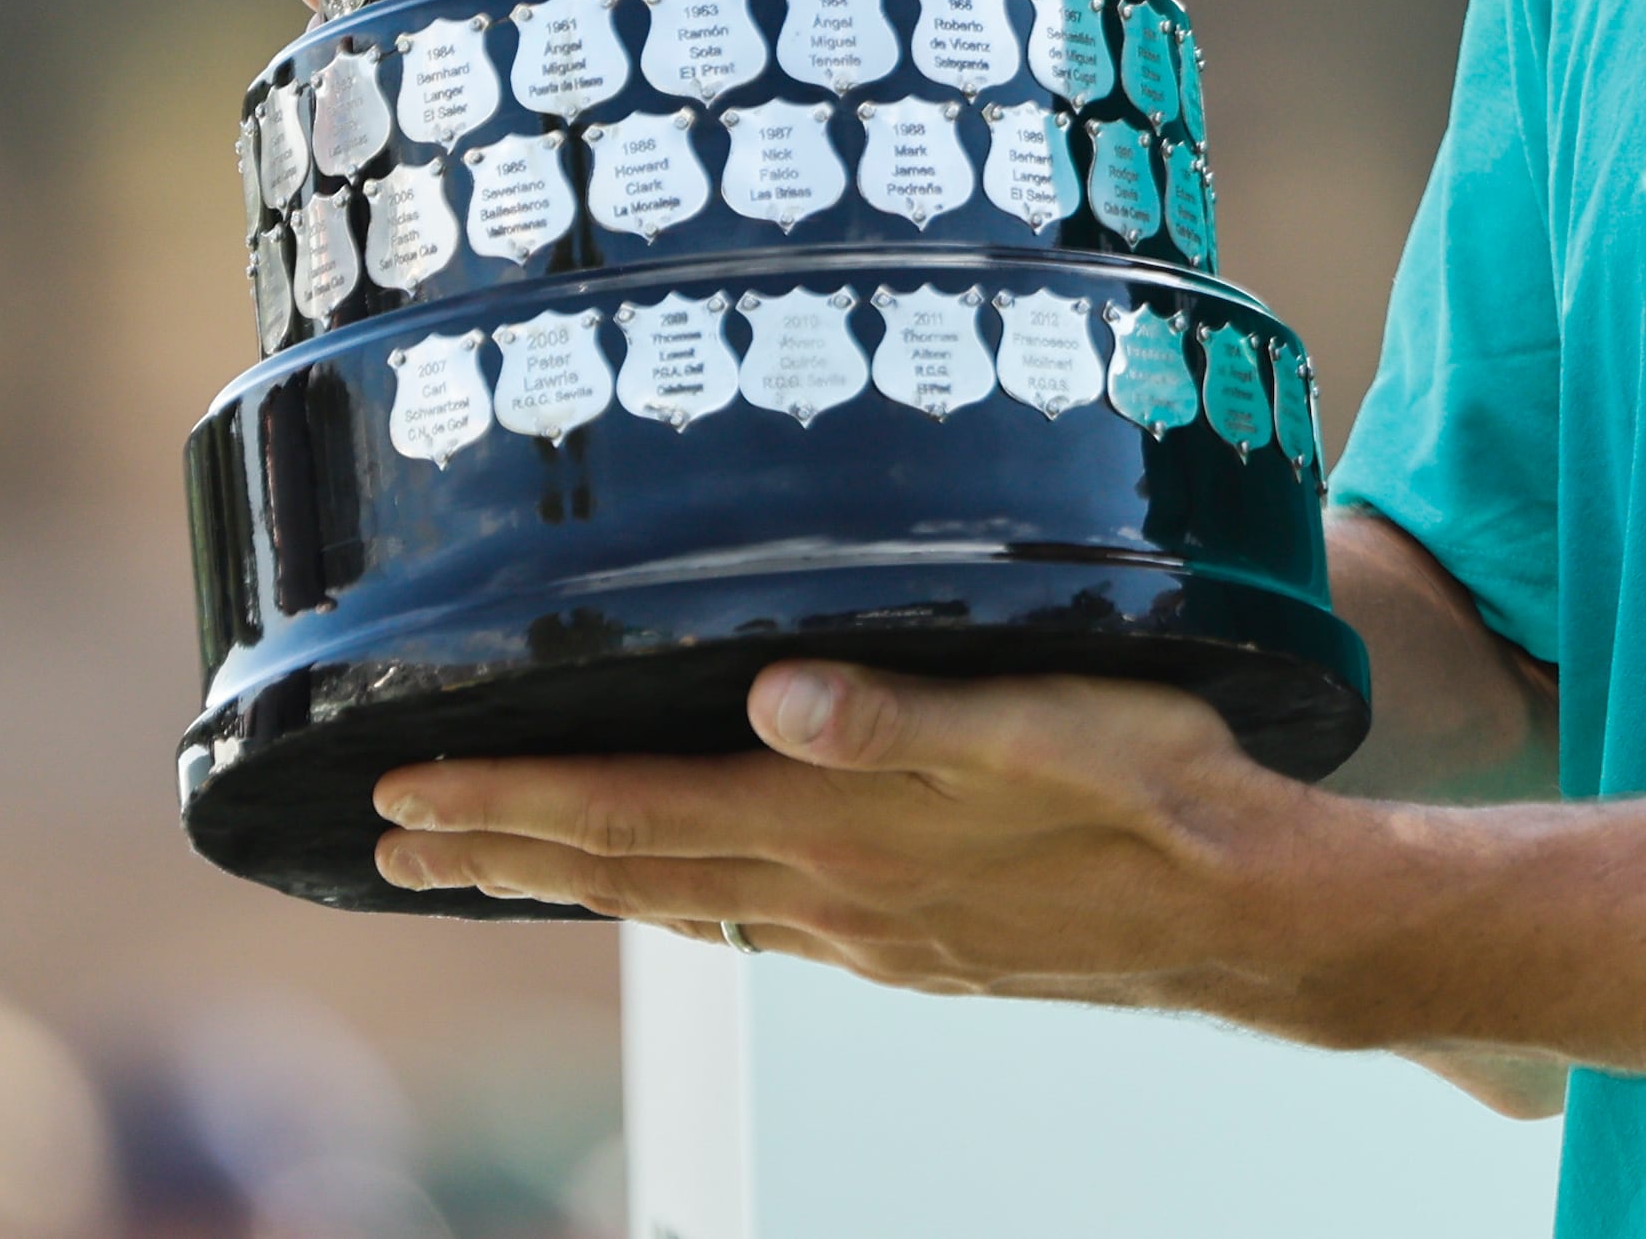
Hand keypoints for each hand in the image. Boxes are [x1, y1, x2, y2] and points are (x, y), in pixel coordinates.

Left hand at [368, 663, 1401, 1035]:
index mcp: (847, 833)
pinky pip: (752, 921)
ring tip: (487, 864)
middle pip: (628, 871)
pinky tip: (672, 887)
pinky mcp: (912, 947)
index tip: (394, 791)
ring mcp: (870, 935)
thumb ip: (911, 713)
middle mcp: (835, 897)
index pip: (632, 814)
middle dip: (500, 851)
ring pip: (680, 902)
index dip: (507, 803)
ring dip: (571, 879)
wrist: (1259, 918)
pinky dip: (672, 898)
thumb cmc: (1172, 794)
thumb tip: (769, 698)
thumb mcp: (1058, 723)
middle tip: (386, 840)